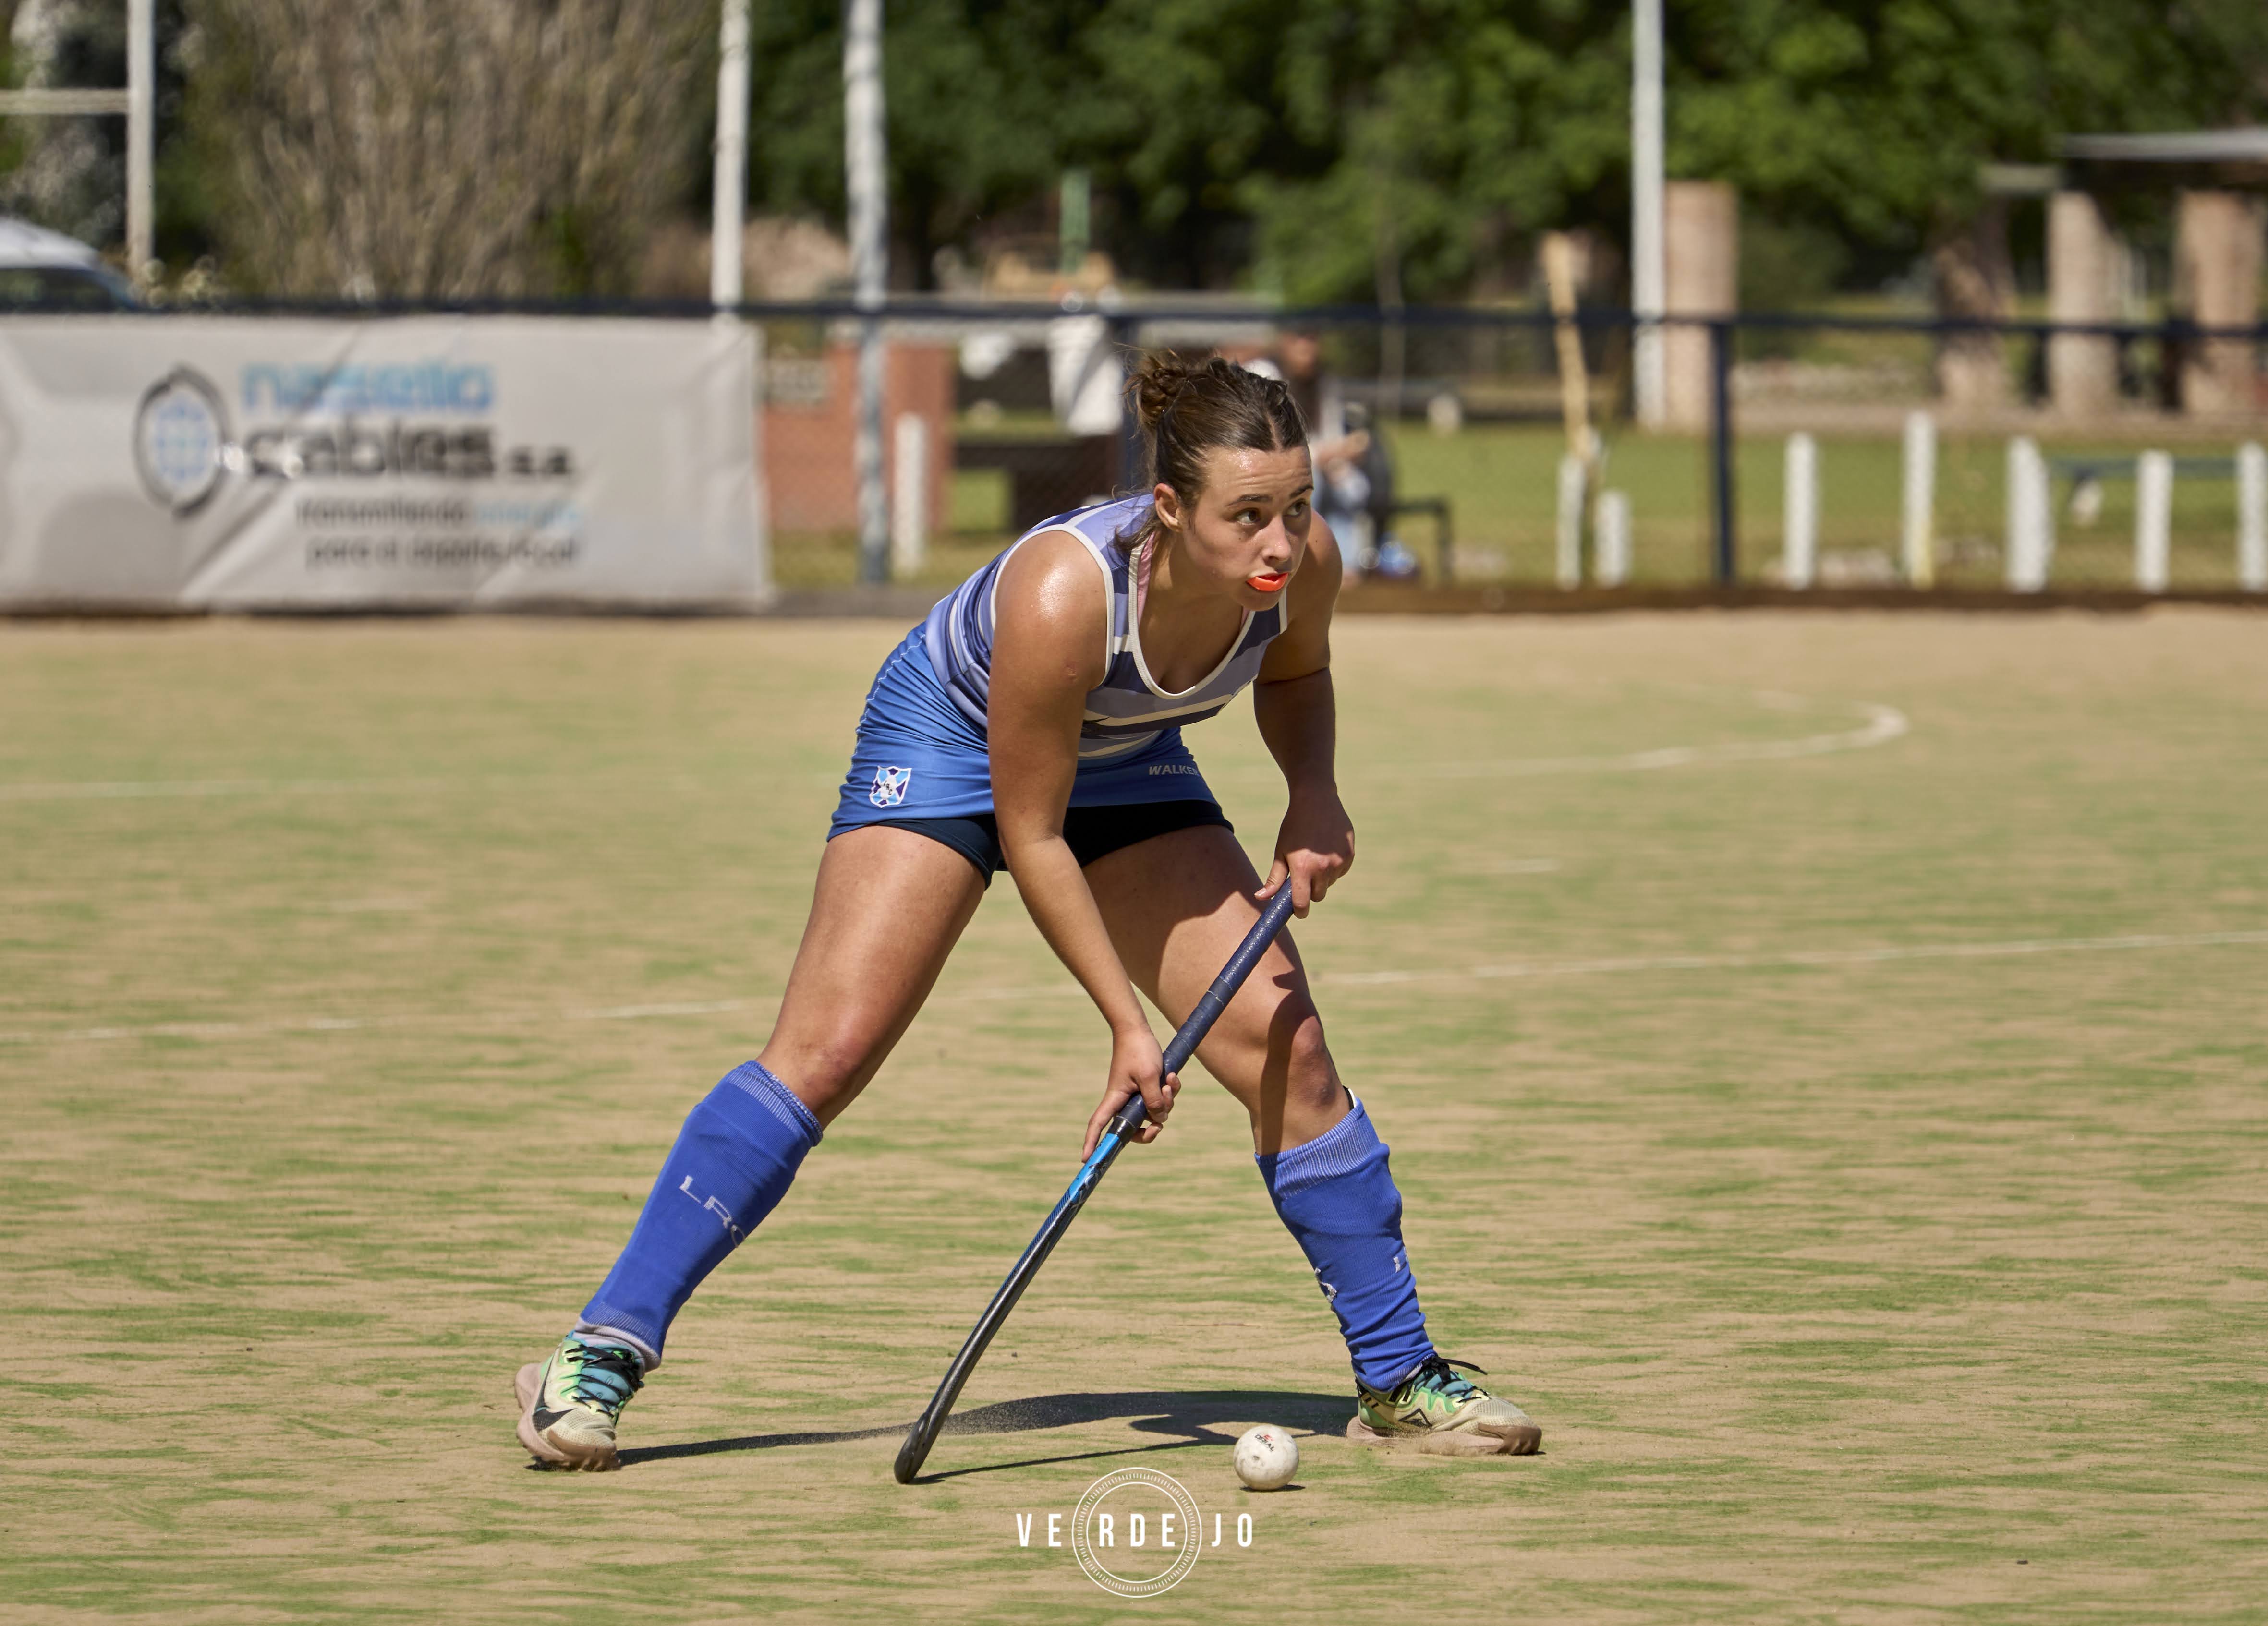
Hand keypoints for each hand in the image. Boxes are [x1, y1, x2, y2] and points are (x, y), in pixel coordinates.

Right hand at [1082, 1022, 1179, 1156]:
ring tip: (1168, 1082)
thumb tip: (1159, 1120)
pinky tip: (1172, 1077)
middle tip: (1160, 1126)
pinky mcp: (1147, 1088)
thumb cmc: (1139, 1051)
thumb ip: (1155, 1101)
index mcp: (1115, 1099)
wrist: (1139, 1030)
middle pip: (1134, 1128)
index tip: (1086, 1160)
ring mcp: (1136, 1095)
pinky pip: (1161, 1099)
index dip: (1092, 1143)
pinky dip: (1169, 1091)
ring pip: (1154, 1113)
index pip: (1098, 1124)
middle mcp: (1124, 1101)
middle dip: (1151, 1128)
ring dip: (1166, 1101)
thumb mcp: (1150, 1077)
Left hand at [1256, 787, 1354, 916]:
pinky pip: (1341, 872)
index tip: (1297, 910)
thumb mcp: (1281, 851)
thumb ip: (1274, 878)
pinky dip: (1333, 867)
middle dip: (1310, 891)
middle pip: (1318, 896)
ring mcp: (1339, 862)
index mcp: (1303, 868)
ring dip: (1322, 877)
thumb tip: (1261, 898)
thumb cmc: (1294, 826)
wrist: (1316, 799)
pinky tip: (1326, 849)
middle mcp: (1323, 868)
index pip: (1303, 903)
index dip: (1299, 910)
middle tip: (1303, 874)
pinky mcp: (1350, 855)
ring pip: (1330, 883)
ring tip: (1314, 855)